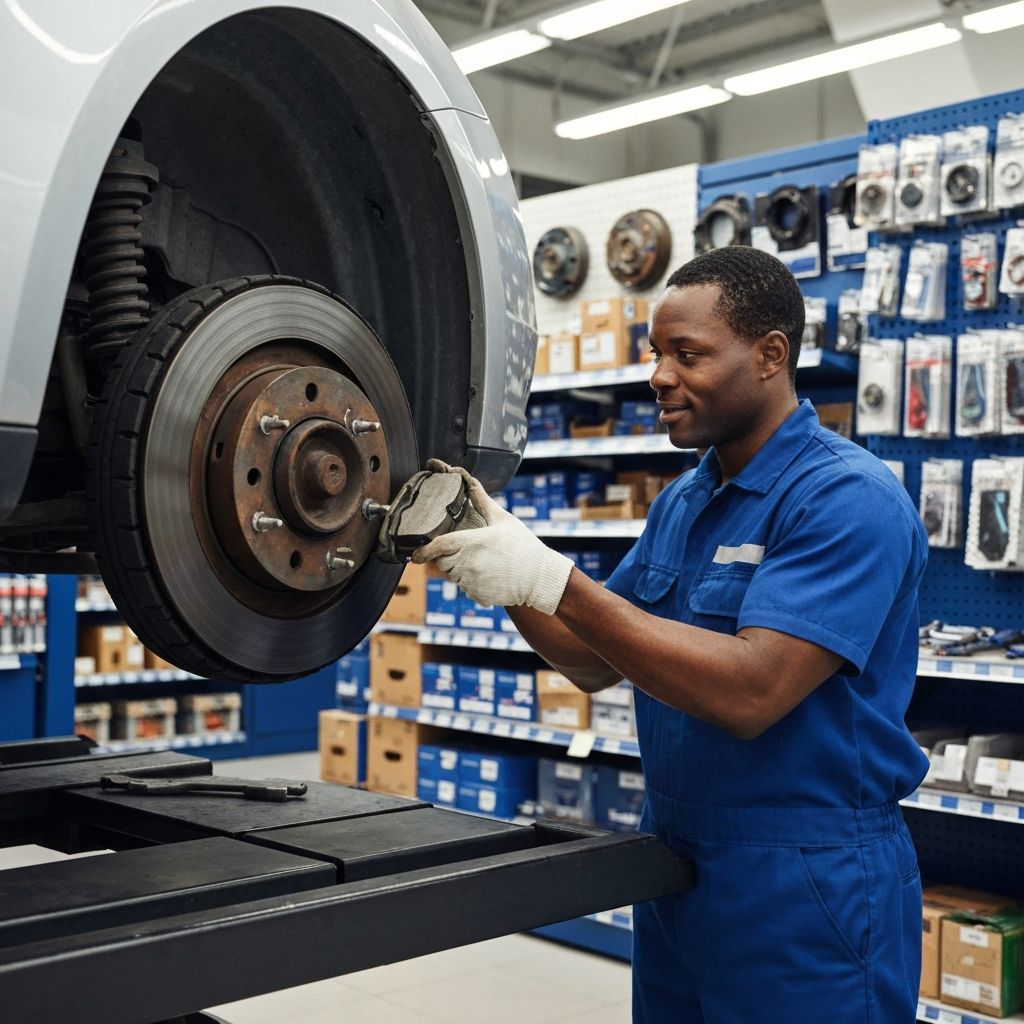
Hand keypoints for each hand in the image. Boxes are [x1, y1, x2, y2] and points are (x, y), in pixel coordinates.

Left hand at [413, 467, 572, 614]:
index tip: (416, 555)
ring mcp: (472, 582)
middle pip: (443, 562)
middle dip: (449, 556)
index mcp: (472, 542)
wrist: (540, 577)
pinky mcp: (477, 596)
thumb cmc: (523, 545)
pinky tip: (491, 575)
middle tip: (469, 550)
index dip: (424, 551)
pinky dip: (473, 582)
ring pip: (454, 576)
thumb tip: (465, 476)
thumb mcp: (502, 518)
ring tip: (486, 562)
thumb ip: (480, 499)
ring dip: (462, 569)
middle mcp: (468, 563)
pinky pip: (466, 588)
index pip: (439, 546)